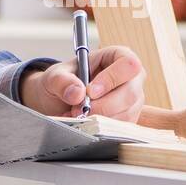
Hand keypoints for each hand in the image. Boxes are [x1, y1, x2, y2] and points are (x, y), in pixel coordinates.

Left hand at [20, 46, 145, 120]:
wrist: (55, 102)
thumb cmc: (61, 82)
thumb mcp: (54, 76)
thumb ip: (62, 81)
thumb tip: (77, 93)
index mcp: (117, 56)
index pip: (128, 64)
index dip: (111, 78)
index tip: (90, 92)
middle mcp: (130, 78)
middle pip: (131, 93)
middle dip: (103, 106)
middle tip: (79, 110)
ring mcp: (131, 99)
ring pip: (127, 113)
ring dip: (99, 118)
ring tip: (77, 115)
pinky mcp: (127, 117)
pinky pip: (121, 126)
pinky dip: (101, 128)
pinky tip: (84, 123)